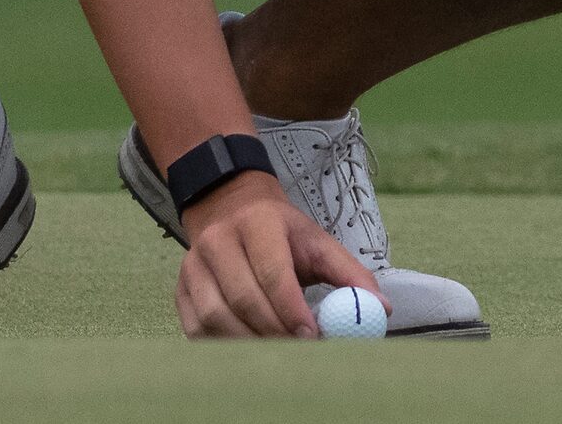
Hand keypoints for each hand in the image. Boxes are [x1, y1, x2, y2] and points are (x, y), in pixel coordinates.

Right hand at [175, 171, 387, 339]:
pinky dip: (223, 347)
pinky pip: (197, 329)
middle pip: (242, 298)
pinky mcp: (181, 289)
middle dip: (274, 333)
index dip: (291, 309)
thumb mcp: (316, 240)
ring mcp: (193, 264)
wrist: (230, 207)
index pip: (272, 270)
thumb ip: (350, 273)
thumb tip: (381, 309)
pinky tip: (248, 349)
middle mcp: (218, 240)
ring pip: (216, 318)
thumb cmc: (281, 232)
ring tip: (277, 354)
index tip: (313, 338)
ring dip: (249, 344)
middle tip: (299, 355)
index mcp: (256, 222)